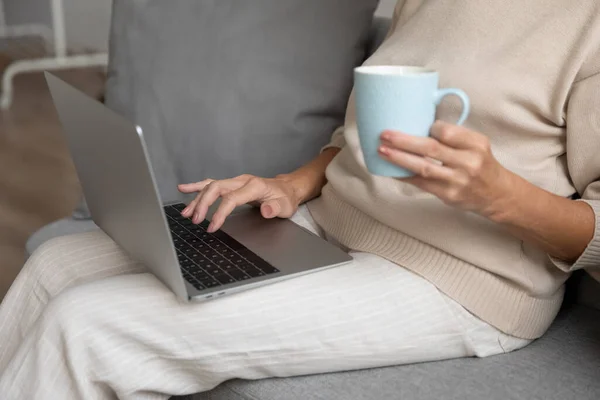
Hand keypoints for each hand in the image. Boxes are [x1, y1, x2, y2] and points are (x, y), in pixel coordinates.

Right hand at [178, 175, 300, 231]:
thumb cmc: (285, 198)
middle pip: (216, 188)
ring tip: (186, 213)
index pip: (231, 198)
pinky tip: (183, 188)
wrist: (287, 188)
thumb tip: (265, 210)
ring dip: (197, 198)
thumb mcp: (285, 206)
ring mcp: (235, 181)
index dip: (220, 213)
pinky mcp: (232, 185)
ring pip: (211, 186)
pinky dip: (197, 186)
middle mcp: (242, 181)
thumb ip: (275, 208)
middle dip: (203, 203)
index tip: (212, 227)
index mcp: (254, 186)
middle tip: (195, 220)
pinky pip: (211, 183)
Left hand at [377, 121, 514, 218]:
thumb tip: (419, 127)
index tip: (415, 125)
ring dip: (399, 159)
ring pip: (423, 168)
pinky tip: (391, 170)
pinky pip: (421, 184)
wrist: (497, 195)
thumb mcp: (477, 144)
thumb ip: (454, 136)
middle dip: (404, 141)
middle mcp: (468, 162)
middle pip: (430, 148)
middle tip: (384, 135)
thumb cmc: (481, 164)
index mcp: (476, 144)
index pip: (446, 131)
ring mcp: (457, 181)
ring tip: (382, 151)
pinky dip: (404, 176)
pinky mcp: (448, 195)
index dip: (428, 128)